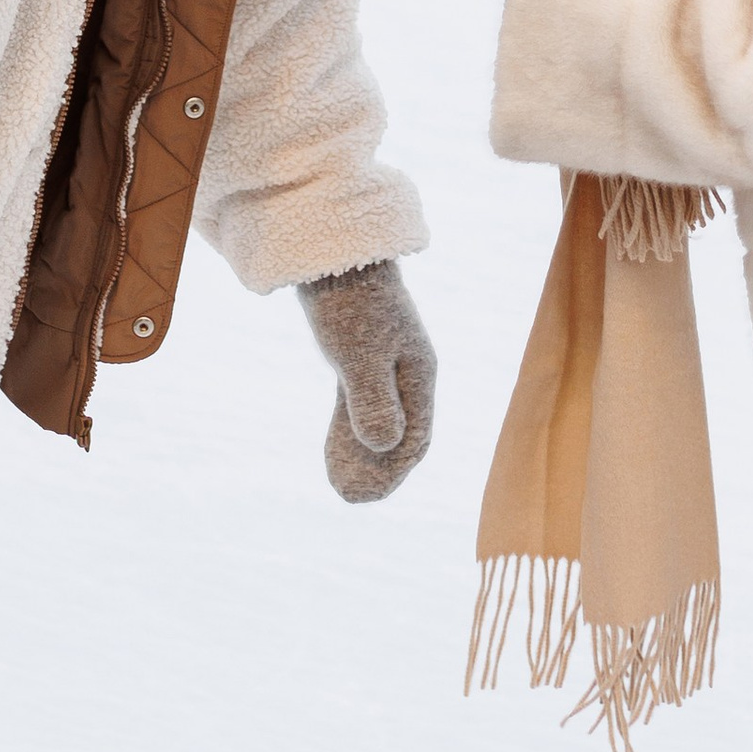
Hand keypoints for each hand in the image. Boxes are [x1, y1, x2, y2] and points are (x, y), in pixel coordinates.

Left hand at [298, 261, 436, 500]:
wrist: (333, 252)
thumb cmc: (350, 301)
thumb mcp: (359, 353)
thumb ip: (371, 399)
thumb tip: (384, 446)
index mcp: (420, 372)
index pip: (416, 436)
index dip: (393, 471)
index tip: (368, 496)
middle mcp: (409, 372)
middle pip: (401, 433)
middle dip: (380, 469)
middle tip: (352, 499)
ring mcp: (386, 364)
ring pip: (382, 421)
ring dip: (364, 454)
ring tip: (341, 485)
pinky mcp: (363, 356)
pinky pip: (365, 404)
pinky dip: (352, 430)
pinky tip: (336, 450)